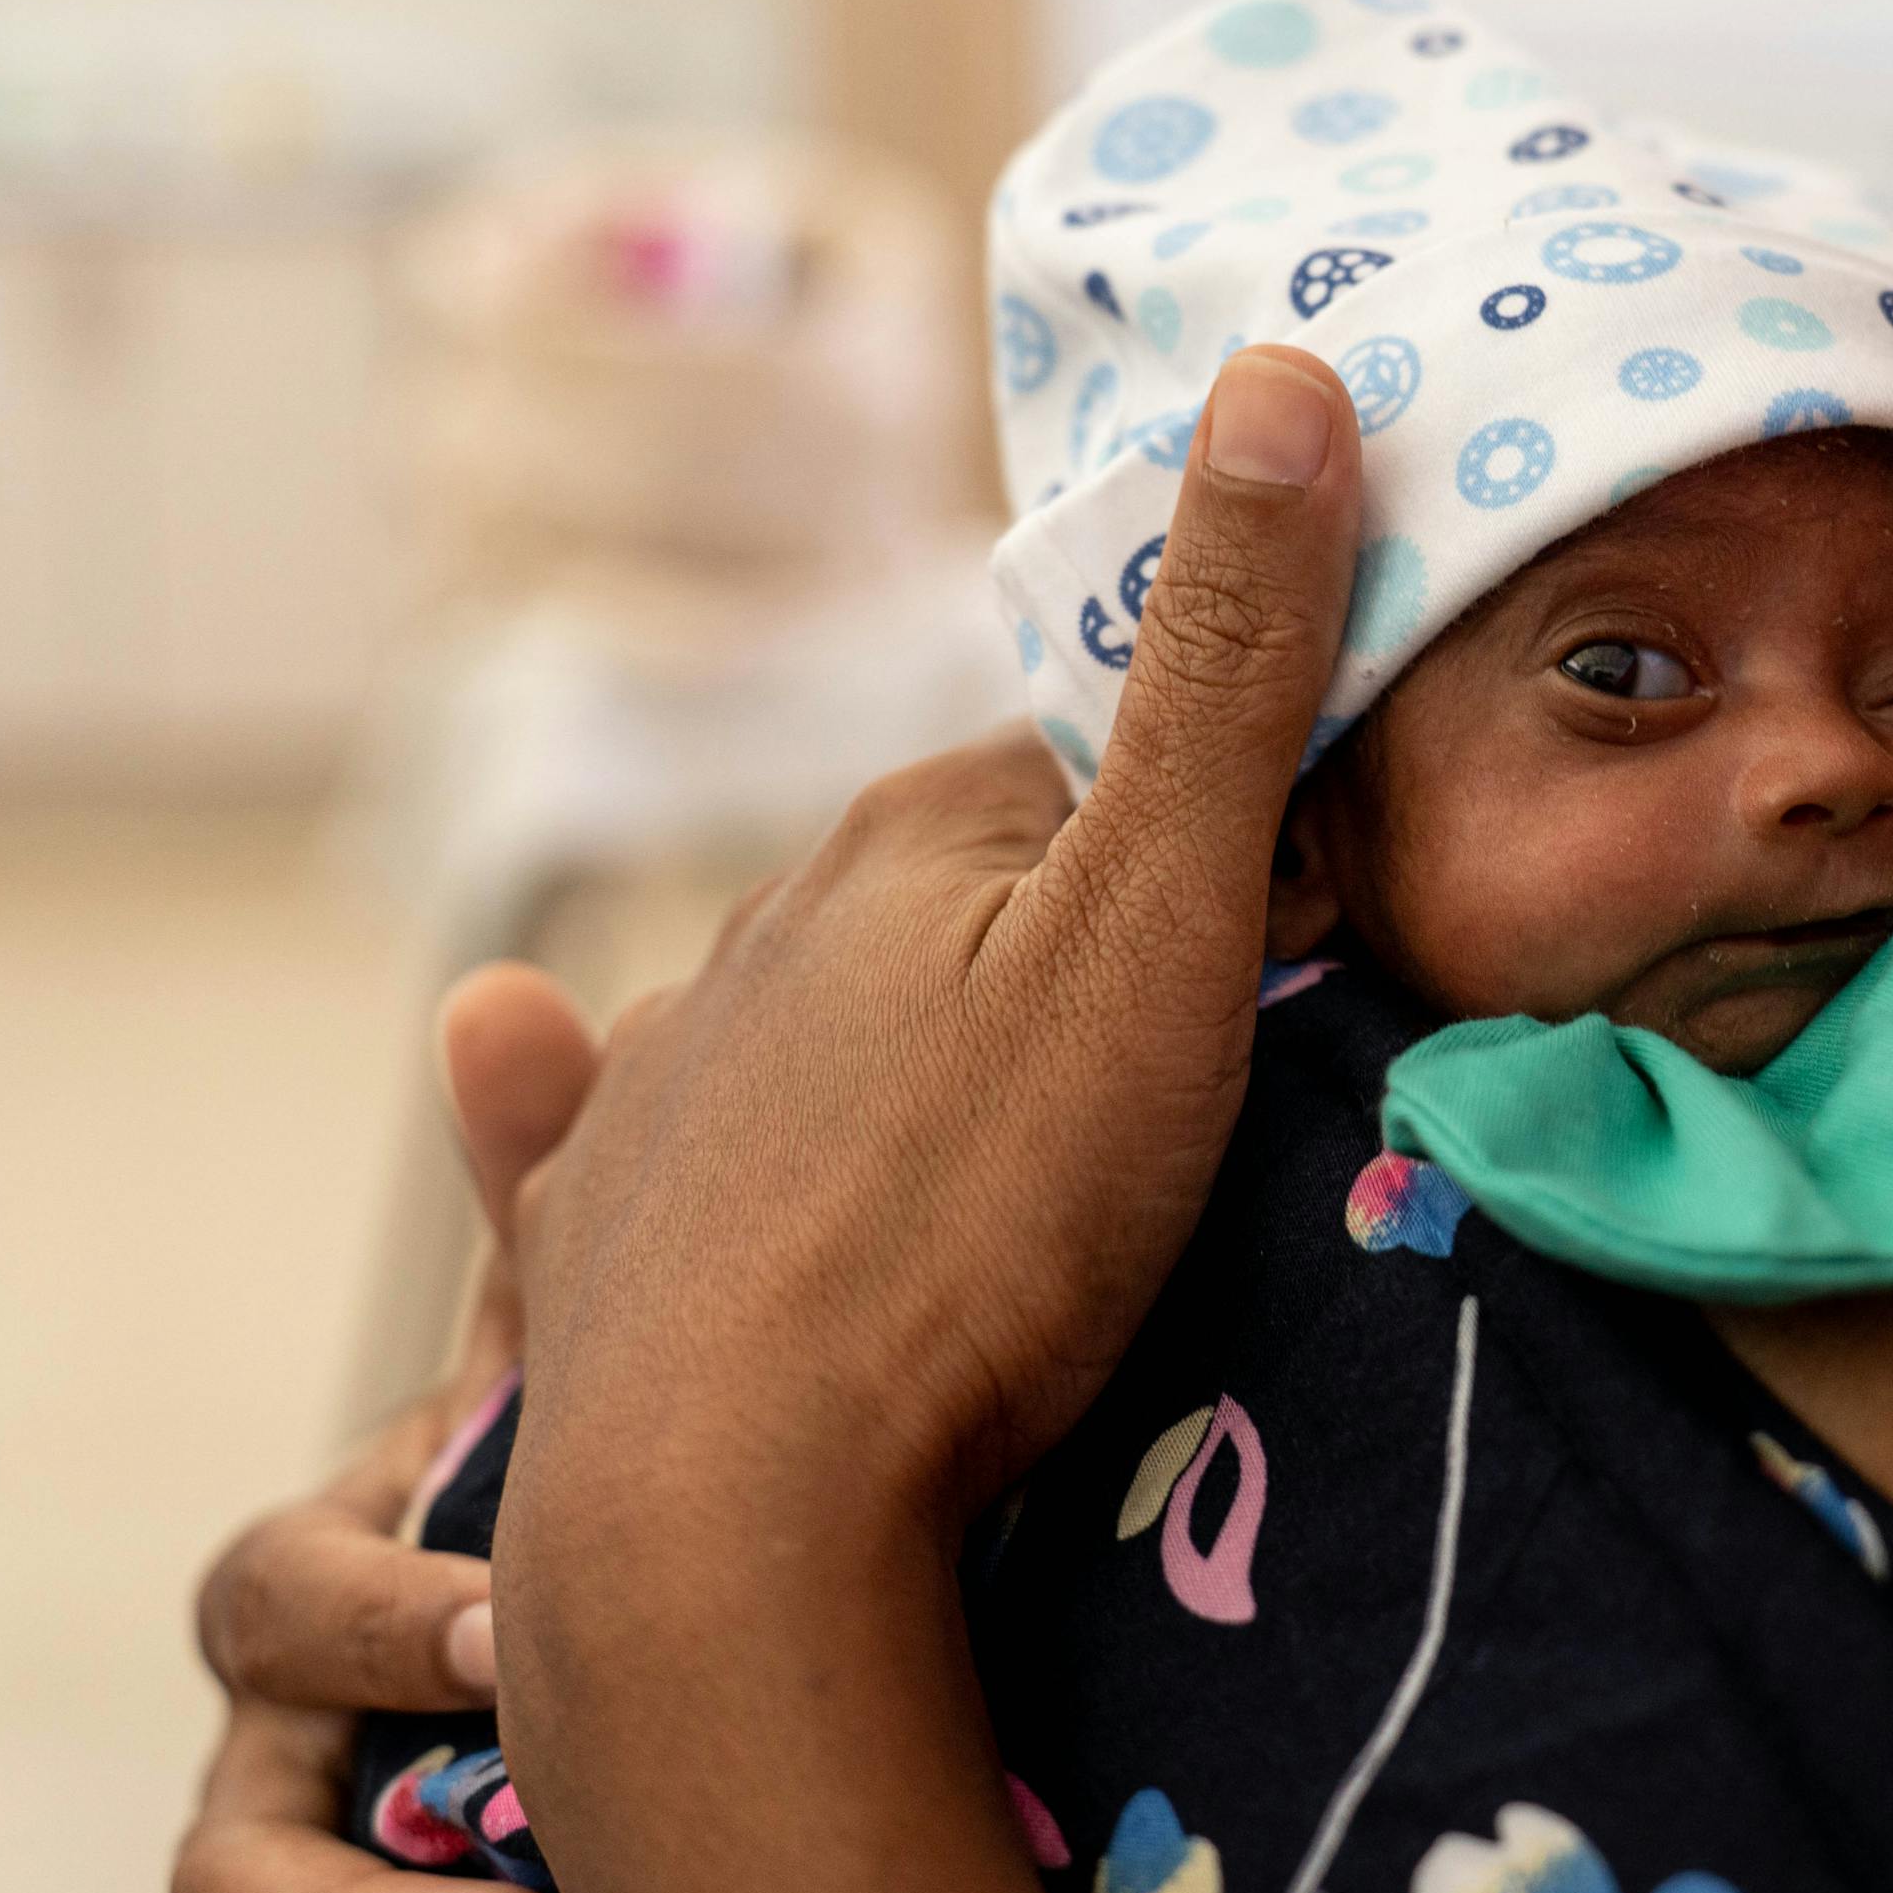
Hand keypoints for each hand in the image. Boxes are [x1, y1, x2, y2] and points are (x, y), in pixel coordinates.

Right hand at [170, 969, 604, 1892]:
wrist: (752, 1729)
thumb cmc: (657, 1521)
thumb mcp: (620, 1386)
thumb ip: (563, 1215)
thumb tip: (500, 992)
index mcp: (358, 1589)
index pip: (282, 1593)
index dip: (376, 1612)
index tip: (511, 1638)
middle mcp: (315, 1753)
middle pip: (233, 1810)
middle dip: (349, 1853)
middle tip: (530, 1856)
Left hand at [482, 346, 1364, 1892]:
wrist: (725, 1521)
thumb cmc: (974, 1224)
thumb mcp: (1159, 935)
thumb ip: (1225, 674)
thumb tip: (1280, 371)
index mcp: (909, 837)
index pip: (1091, 777)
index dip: (1206, 844)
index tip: (1296, 946)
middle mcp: (764, 926)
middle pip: (958, 901)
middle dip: (1063, 956)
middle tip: (1170, 1102)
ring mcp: (662, 1082)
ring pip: (816, 1021)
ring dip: (909, 1057)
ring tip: (1000, 1184)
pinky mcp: (595, 1243)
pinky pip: (637, 1145)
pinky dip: (658, 1127)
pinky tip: (641, 1131)